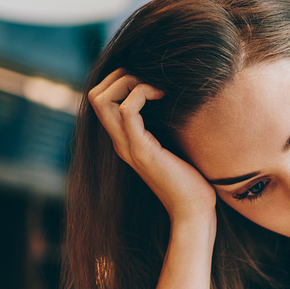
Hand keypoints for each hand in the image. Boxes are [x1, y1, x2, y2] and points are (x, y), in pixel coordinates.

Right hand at [88, 68, 215, 226]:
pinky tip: (163, 95)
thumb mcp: (175, 146)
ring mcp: (128, 146)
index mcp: (126, 141)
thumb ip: (166, 128)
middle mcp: (120, 142)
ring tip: (156, 87)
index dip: (119, 81)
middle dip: (119, 76)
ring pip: (103, 100)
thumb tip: (174, 102)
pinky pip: (128, 110)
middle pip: (95, 96)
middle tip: (149, 79)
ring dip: (128, 81)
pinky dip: (142, 93)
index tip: (149, 80)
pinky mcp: (141, 151)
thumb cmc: (191, 180)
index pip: (101, 101)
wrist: (194, 211)